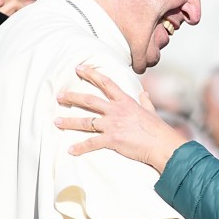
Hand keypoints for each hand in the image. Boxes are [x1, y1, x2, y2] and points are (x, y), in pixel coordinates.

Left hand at [54, 65, 188, 172]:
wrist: (161, 144)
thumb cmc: (157, 129)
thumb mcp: (151, 111)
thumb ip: (145, 101)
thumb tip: (143, 92)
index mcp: (125, 101)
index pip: (106, 83)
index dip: (91, 74)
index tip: (79, 68)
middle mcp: (116, 111)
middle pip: (90, 100)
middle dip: (72, 97)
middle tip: (59, 96)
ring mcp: (113, 125)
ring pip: (86, 121)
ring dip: (69, 121)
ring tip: (56, 121)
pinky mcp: (112, 140)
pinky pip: (92, 143)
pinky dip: (80, 147)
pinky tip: (70, 150)